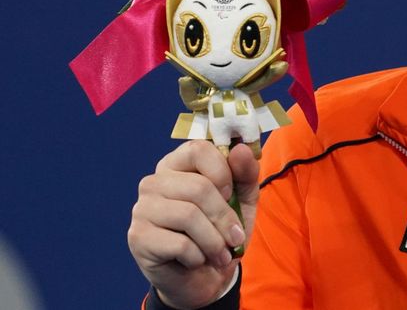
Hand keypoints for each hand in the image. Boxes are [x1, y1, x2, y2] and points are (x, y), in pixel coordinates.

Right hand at [128, 141, 259, 308]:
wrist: (203, 278)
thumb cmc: (221, 231)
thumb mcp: (243, 200)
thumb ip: (246, 173)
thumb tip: (241, 149)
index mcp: (177, 165)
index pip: (198, 149)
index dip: (223, 172)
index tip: (230, 195)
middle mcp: (154, 182)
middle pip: (198, 187)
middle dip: (225, 217)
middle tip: (234, 237)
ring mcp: (142, 209)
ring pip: (188, 216)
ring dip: (214, 241)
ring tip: (220, 253)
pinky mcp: (138, 238)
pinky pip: (179, 244)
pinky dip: (198, 257)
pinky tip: (196, 261)